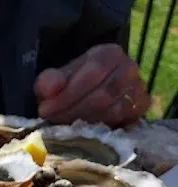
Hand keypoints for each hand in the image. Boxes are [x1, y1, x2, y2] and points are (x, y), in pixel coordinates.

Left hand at [34, 44, 148, 126]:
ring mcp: (138, 89)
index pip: (93, 72)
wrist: (89, 91)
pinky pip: (124, 122)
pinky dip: (102, 130)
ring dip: (85, 123)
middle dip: (73, 112)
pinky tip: (83, 133)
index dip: (68, 94)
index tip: (45, 110)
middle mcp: (129, 68)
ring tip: (64, 128)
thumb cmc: (70, 84)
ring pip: (113, 111)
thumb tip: (51, 89)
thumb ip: (50, 81)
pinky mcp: (140, 108)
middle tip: (52, 122)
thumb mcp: (55, 79)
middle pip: (103, 95)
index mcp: (110, 54)